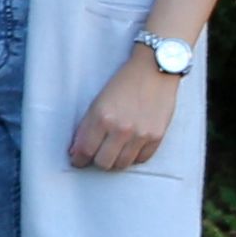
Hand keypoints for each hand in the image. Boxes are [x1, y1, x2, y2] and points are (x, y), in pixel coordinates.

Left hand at [69, 52, 181, 172]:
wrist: (154, 72)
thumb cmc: (123, 84)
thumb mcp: (97, 102)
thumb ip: (87, 127)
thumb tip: (78, 152)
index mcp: (102, 118)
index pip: (85, 150)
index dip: (79, 159)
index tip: (78, 161)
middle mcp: (121, 129)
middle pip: (103, 163)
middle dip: (97, 161)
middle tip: (97, 154)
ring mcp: (141, 134)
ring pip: (122, 164)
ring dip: (115, 161)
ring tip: (113, 151)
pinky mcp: (157, 137)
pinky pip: (141, 159)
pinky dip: (133, 157)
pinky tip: (129, 148)